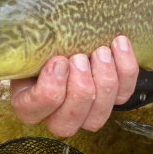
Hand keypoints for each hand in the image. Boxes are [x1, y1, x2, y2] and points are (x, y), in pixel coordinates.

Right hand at [9, 35, 139, 137]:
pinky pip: (124, 95)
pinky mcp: (113, 100)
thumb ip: (29, 43)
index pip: (33, 110)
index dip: (50, 88)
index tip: (59, 60)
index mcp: (27, 103)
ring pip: (98, 116)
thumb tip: (38, 41)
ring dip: (103, 80)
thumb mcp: (31, 39)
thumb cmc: (45, 36)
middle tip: (80, 58)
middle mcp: (56, 116)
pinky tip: (119, 43)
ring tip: (101, 51)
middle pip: (67, 123)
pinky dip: (125, 70)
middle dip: (79, 88)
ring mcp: (87, 113)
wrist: (72, 30)